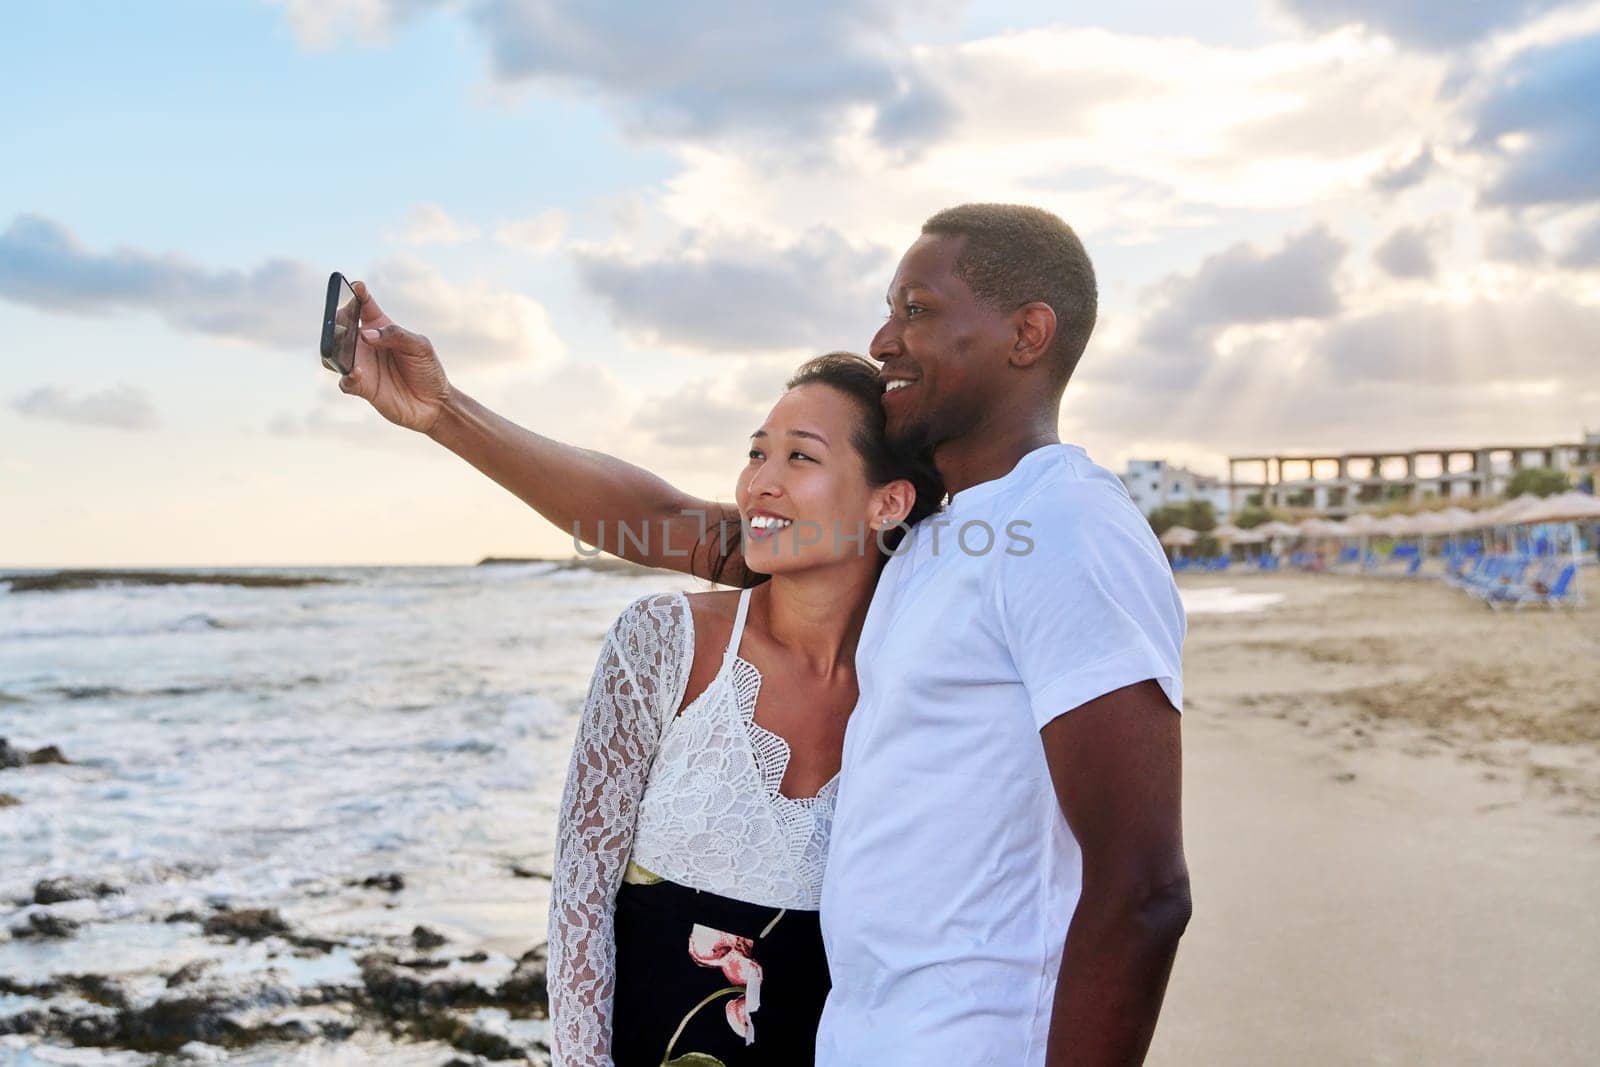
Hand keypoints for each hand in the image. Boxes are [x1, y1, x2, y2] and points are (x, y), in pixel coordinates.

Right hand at [337, 281, 452, 433]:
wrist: (435, 403)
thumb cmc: (428, 369)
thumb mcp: (420, 346)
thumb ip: (396, 335)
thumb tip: (366, 335)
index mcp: (379, 326)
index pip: (362, 304)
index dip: (355, 292)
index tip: (356, 286)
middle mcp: (365, 344)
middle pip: (339, 325)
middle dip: (337, 319)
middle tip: (343, 319)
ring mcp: (361, 365)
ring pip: (333, 352)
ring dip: (333, 347)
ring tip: (342, 344)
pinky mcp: (362, 388)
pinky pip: (345, 381)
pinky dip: (347, 376)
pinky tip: (357, 372)